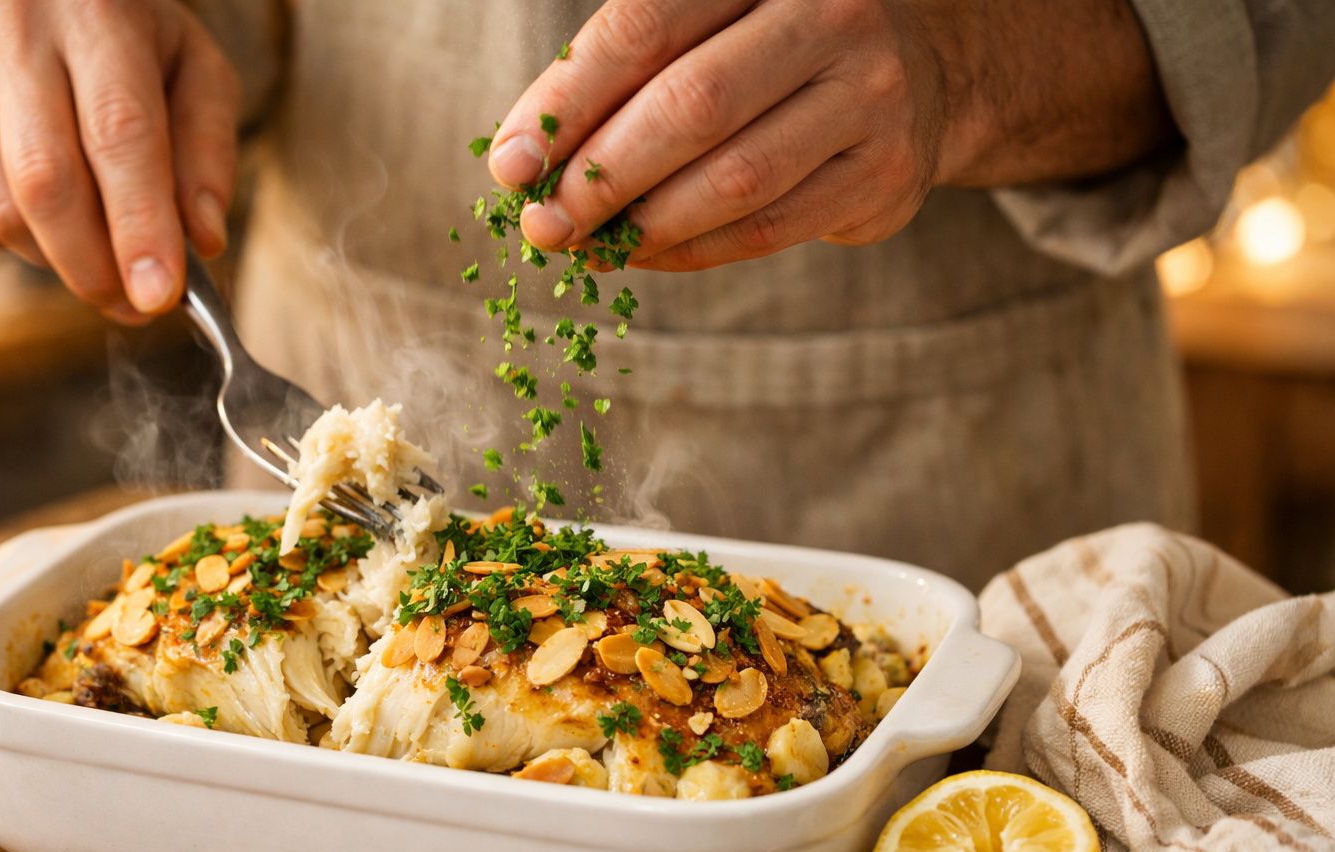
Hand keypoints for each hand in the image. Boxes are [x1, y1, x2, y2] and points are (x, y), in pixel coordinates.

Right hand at [0, 0, 240, 320]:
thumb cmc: (132, 42)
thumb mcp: (196, 75)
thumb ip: (208, 155)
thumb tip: (203, 241)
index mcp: (97, 14)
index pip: (118, 134)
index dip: (139, 225)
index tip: (159, 296)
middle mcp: (11, 29)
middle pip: (47, 182)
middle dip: (96, 265)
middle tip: (135, 305)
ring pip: (1, 209)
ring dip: (58, 259)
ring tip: (98, 248)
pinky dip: (14, 241)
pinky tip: (44, 214)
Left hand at [488, 0, 1165, 271]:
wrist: (916, 71)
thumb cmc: (766, 49)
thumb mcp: (703, 27)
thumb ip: (621, 78)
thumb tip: (521, 167)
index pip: (644, 26)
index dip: (567, 102)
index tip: (507, 166)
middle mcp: (828, 15)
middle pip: (692, 105)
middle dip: (600, 177)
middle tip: (542, 225)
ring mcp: (868, 96)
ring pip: (735, 178)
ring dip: (644, 225)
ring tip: (584, 247)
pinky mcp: (885, 174)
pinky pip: (770, 228)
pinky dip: (693, 250)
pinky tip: (643, 254)